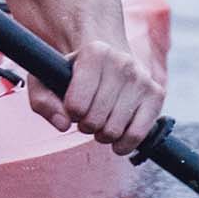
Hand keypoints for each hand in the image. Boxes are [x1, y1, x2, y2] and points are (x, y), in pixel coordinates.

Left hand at [27, 31, 164, 156]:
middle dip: (85, 125)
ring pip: (115, 130)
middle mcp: (122, 62)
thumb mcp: (46, 79)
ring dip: (102, 135)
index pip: (76, 104)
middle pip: (95, 120)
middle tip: (86, 116)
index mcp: (95, 52)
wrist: (107, 57)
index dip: (70, 113)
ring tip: (100, 122)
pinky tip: (116, 139)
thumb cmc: (73, 72)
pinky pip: (138, 135)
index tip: (72, 107)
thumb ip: (42, 101)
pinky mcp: (156, 94)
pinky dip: (124, 145)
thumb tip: (63, 125)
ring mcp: (142, 79)